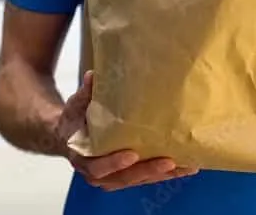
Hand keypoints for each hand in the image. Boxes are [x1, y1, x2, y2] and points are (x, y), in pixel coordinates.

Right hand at [54, 70, 199, 191]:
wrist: (70, 135)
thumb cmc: (75, 119)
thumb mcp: (76, 104)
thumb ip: (85, 93)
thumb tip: (92, 76)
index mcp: (82, 157)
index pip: (98, 166)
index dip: (113, 162)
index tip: (132, 155)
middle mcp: (97, 173)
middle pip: (124, 178)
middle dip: (148, 171)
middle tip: (169, 162)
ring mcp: (113, 177)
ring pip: (139, 180)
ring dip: (162, 175)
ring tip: (186, 167)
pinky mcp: (127, 176)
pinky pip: (146, 178)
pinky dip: (165, 174)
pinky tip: (185, 167)